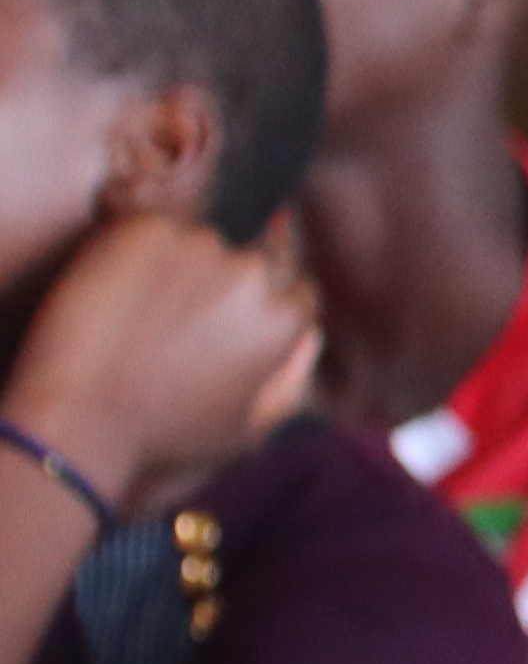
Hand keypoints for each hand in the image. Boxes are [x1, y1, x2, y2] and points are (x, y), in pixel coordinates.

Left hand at [3, 211, 320, 503]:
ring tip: (131, 317)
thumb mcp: (249, 426)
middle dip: (215, 287)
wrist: (79, 418)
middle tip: (163, 326)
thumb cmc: (162, 434)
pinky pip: (146, 230)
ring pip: (195, 243)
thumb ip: (293, 378)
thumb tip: (312, 333)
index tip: (210, 328)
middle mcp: (252, 275)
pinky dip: (130, 253)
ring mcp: (199, 246)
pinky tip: (110, 297)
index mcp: (284, 321)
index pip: (290, 292)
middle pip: (245, 263)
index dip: (248, 310)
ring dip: (172, 267)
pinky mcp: (146, 229)